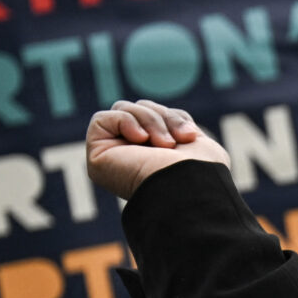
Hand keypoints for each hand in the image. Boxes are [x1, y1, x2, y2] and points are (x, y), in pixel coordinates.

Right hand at [85, 99, 230, 200]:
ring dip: (149, 120)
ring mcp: (113, 156)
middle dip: (162, 117)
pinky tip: (140, 139)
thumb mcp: (194, 140)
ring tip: (164, 144)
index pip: (159, 115)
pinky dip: (125, 122)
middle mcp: (133, 156)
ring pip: (123, 109)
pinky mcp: (97, 155)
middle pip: (140, 108)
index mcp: (157, 154)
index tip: (190, 135)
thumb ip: (175, 125)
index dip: (174, 117)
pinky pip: (103, 119)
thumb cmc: (199, 172)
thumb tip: (162, 117)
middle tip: (173, 142)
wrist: (188, 188)